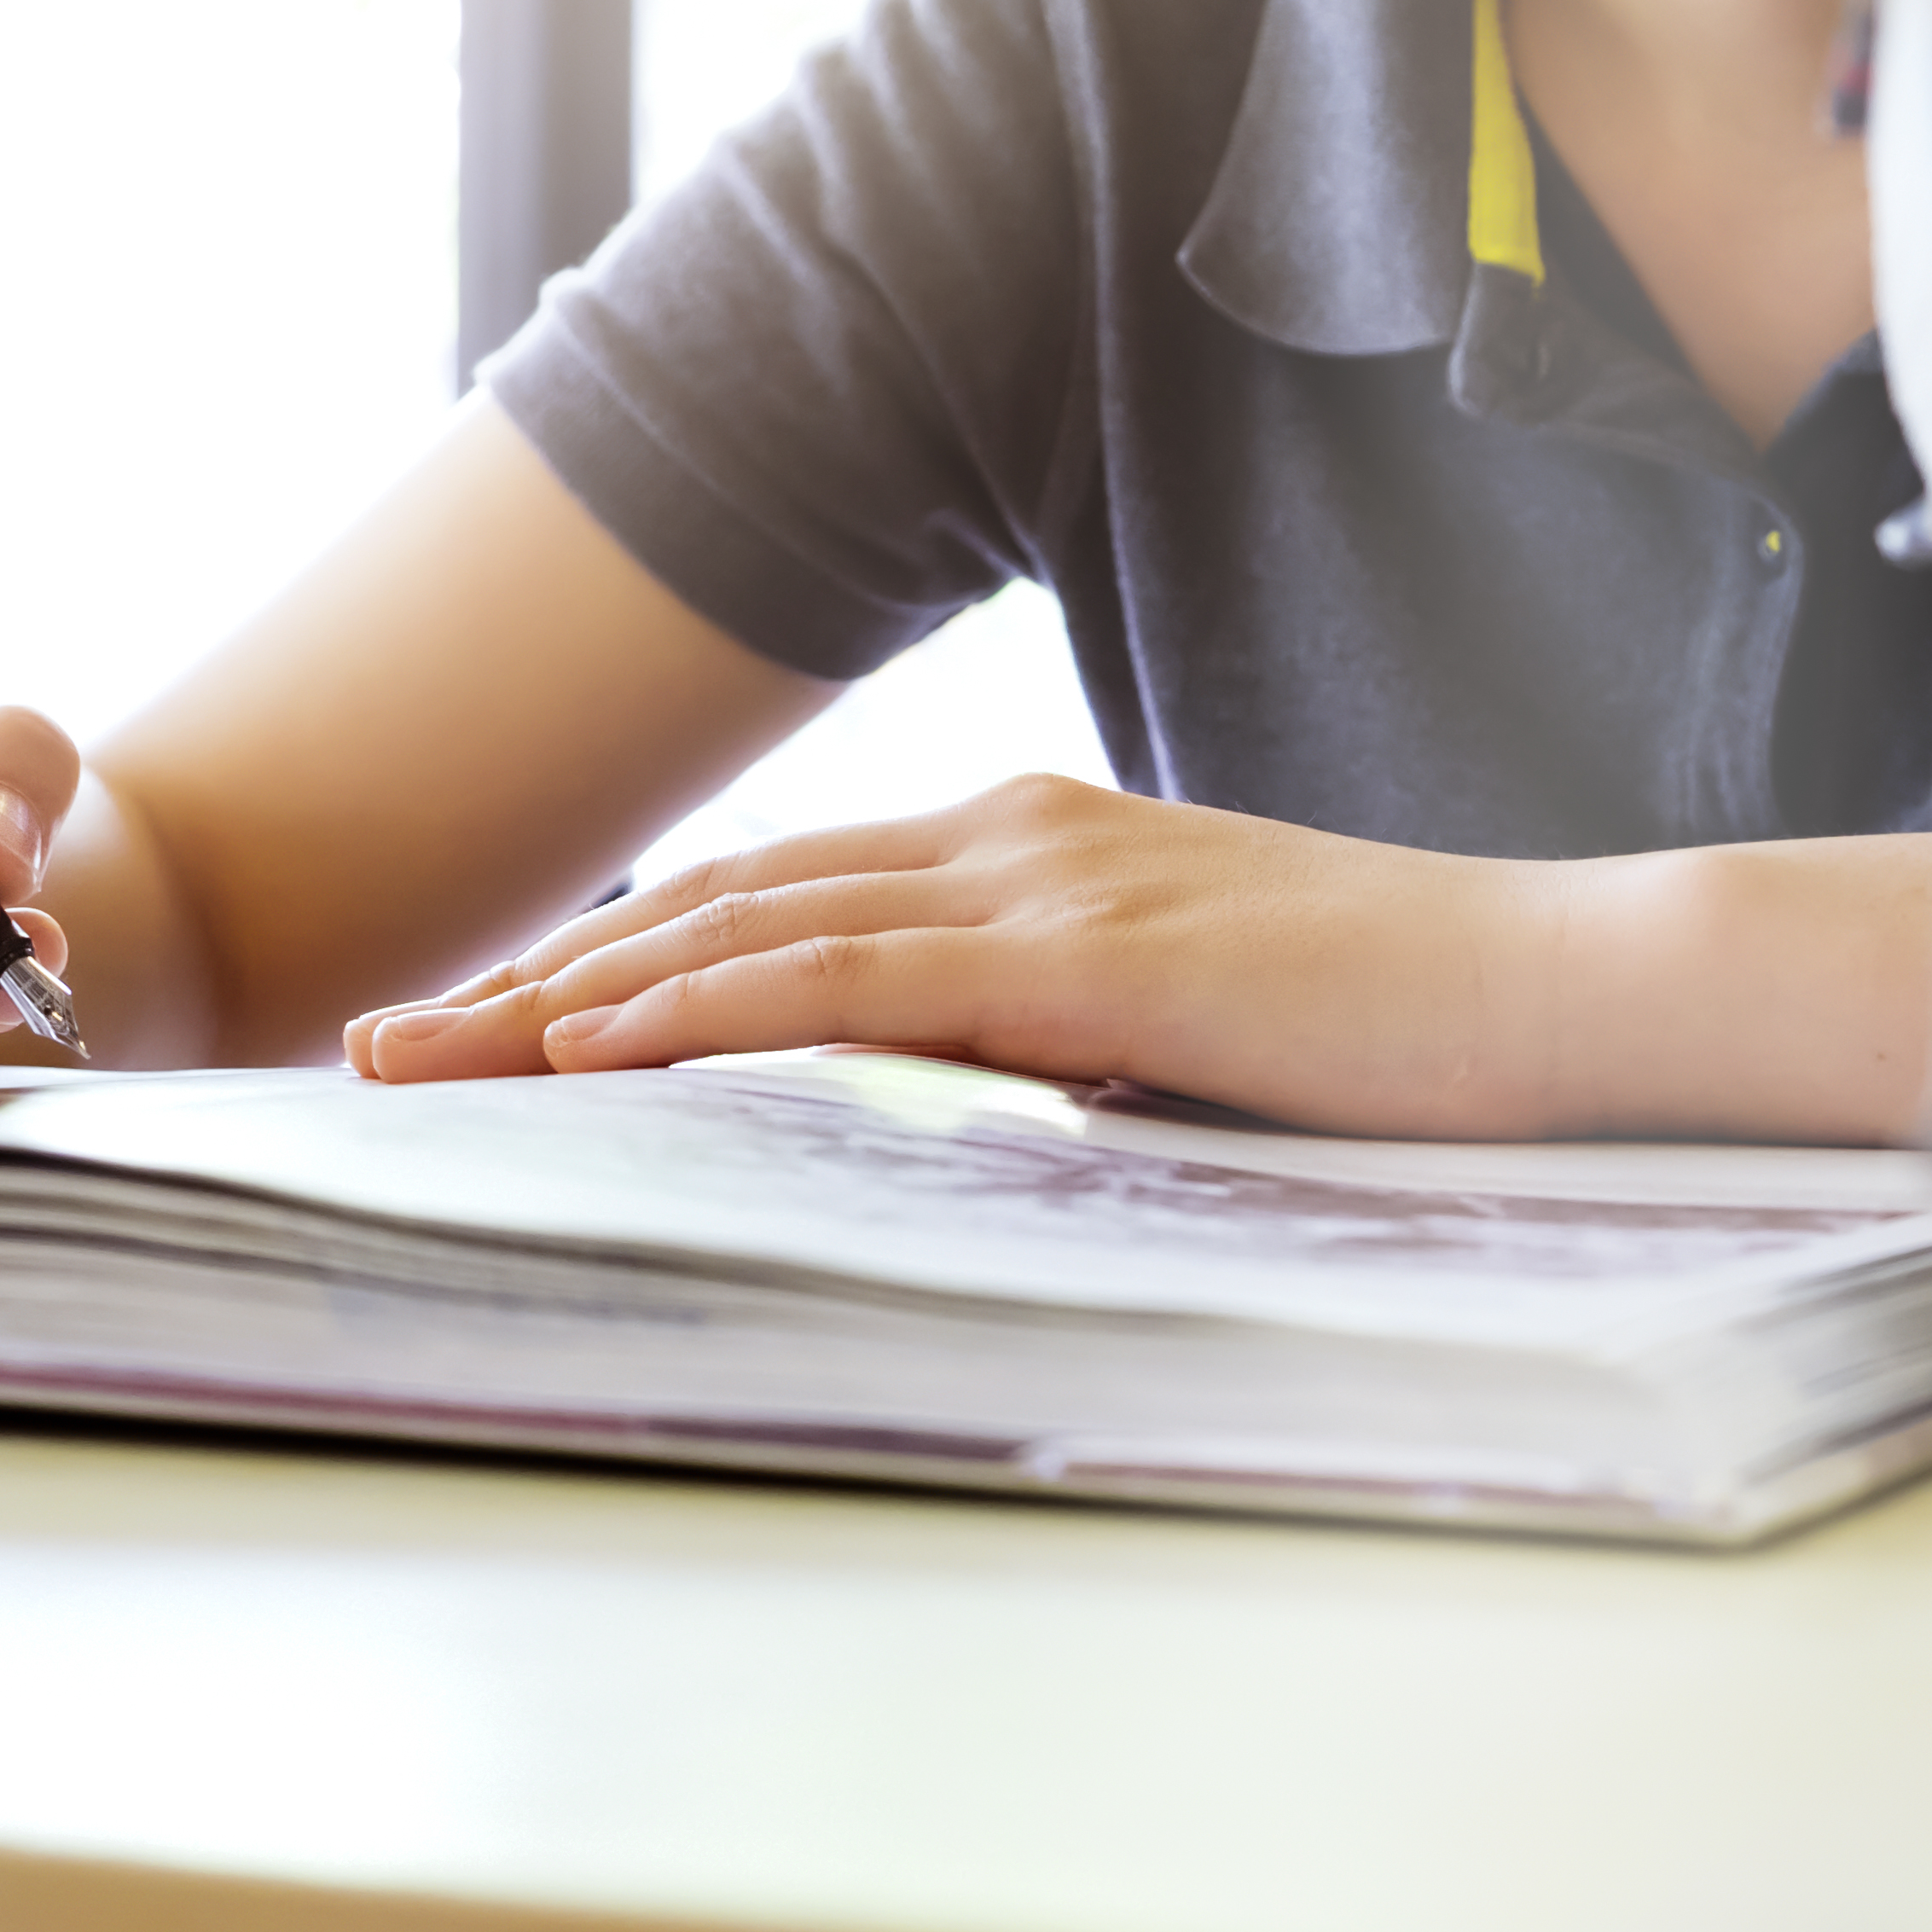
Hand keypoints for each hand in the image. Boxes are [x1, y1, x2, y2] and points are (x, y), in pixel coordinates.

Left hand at [338, 773, 1567, 1137]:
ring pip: (751, 932)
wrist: (1555, 983)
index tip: (481, 1022)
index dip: (610, 955)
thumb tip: (978, 1096)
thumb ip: (1060, 1033)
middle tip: (376, 1039)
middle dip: (532, 975)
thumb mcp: (1181, 1022)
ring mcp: (1046, 881)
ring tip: (421, 1052)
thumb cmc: (1388, 1022)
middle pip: (718, 903)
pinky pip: (860, 982)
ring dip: (567, 995)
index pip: (771, 899)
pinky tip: (598, 1045)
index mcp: (1023, 845)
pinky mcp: (1091, 960)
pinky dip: (713, 1006)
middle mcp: (1007, 835)